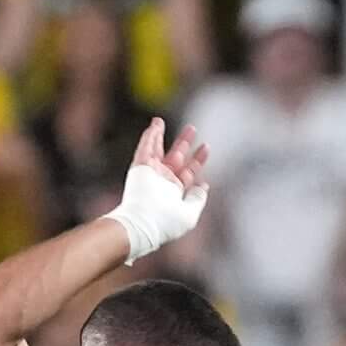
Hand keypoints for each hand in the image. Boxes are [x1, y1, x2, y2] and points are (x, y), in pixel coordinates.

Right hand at [102, 118, 209, 262]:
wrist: (142, 225)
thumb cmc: (166, 224)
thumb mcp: (190, 214)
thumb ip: (198, 199)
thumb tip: (204, 186)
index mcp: (174, 193)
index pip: (188, 172)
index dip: (197, 160)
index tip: (205, 147)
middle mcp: (162, 182)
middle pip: (175, 157)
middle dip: (184, 143)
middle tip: (192, 128)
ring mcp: (150, 175)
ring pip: (156, 150)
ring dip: (159, 135)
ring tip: (160, 120)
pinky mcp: (140, 169)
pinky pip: (145, 149)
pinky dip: (150, 137)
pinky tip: (154, 126)